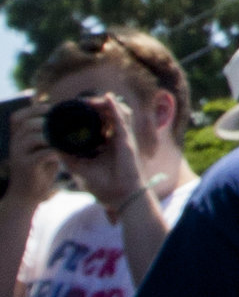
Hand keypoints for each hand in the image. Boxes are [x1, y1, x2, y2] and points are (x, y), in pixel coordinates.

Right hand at [6, 97, 62, 214]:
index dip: (36, 109)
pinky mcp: (26, 167)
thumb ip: (48, 135)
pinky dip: (55, 150)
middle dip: (48, 121)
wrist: (26, 197)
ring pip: (34, 136)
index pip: (19, 116)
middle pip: (28, 124)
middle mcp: (14, 144)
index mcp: (16, 137)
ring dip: (53, 135)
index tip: (54, 109)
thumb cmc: (38, 170)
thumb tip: (66, 118)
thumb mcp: (42, 149)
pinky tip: (63, 152)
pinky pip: (42, 153)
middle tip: (65, 124)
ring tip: (66, 138)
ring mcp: (18, 155)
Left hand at [78, 90, 146, 218]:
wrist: (120, 198)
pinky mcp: (127, 140)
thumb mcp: (79, 170)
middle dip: (94, 105)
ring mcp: (123, 137)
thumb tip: (53, 145)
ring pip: (117, 111)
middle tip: (79, 103)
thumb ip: (67, 158)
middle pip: (108, 113)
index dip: (90, 113)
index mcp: (107, 144)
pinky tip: (107, 98)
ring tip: (88, 101)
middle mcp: (117, 138)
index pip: (100, 122)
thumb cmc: (105, 187)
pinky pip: (121, 119)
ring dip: (103, 103)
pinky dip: (115, 107)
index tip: (74, 109)